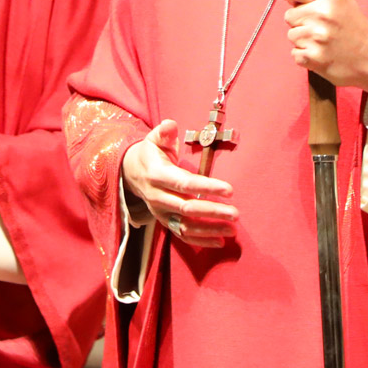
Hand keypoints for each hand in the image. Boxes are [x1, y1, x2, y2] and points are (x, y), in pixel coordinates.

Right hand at [120, 119, 237, 247]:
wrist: (131, 172)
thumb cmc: (151, 154)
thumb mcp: (154, 139)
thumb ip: (164, 132)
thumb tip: (171, 125)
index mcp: (157, 175)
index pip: (185, 184)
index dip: (207, 187)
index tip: (229, 190)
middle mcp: (157, 196)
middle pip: (187, 208)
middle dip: (212, 212)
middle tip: (235, 213)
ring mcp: (160, 212)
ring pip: (185, 226)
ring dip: (210, 229)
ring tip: (232, 230)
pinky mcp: (164, 222)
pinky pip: (182, 235)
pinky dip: (200, 241)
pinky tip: (219, 241)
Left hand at [279, 0, 367, 94]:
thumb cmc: (356, 30)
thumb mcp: (342, 0)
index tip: (295, 0)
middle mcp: (323, 14)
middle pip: (290, 15)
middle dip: (302, 21)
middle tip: (322, 27)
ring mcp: (317, 37)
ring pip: (291, 35)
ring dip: (303, 39)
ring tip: (323, 41)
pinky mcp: (313, 58)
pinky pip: (295, 53)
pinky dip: (305, 55)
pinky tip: (321, 52)